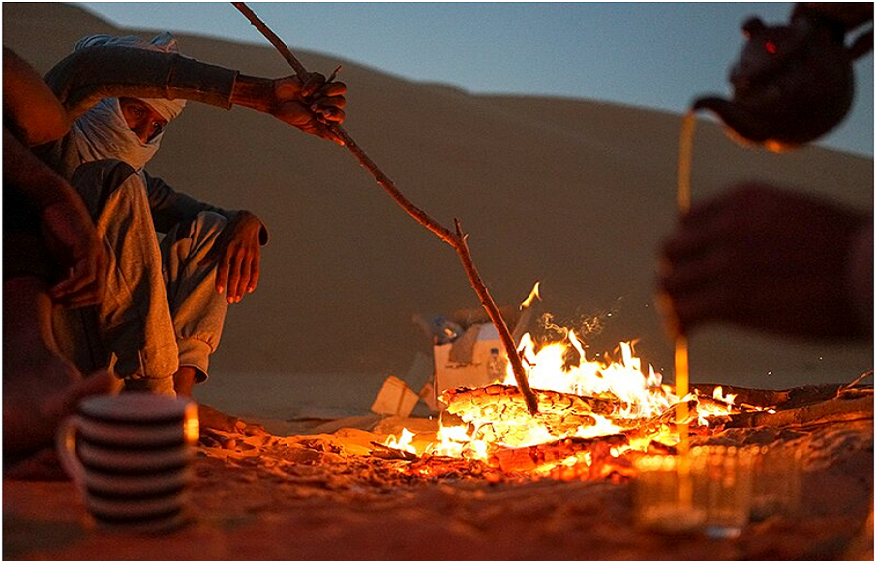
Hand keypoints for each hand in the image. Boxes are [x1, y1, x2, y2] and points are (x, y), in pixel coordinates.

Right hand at [42, 196, 107, 306]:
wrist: (57, 205)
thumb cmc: (59, 230)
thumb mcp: (63, 258)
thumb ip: (66, 274)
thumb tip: (61, 295)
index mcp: (99, 265)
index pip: (98, 294)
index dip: (80, 304)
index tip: (60, 305)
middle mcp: (103, 261)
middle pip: (99, 295)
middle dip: (77, 303)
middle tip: (57, 304)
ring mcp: (98, 255)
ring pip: (95, 288)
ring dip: (73, 297)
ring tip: (54, 297)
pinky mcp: (89, 248)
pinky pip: (85, 275)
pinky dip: (70, 287)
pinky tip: (55, 289)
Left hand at [204, 211, 262, 302]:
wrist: (247, 221)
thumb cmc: (230, 232)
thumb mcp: (219, 241)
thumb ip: (211, 254)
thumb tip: (199, 264)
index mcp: (227, 249)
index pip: (223, 267)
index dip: (222, 279)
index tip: (220, 291)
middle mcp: (238, 252)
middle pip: (235, 274)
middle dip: (233, 288)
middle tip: (230, 300)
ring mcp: (248, 254)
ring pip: (245, 274)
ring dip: (241, 288)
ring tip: (237, 298)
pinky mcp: (256, 255)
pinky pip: (255, 270)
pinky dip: (253, 281)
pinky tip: (249, 290)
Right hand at [271, 72, 346, 144]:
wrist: (276, 100)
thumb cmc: (291, 114)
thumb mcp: (309, 126)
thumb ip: (325, 132)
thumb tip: (341, 142)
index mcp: (328, 114)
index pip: (341, 115)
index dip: (335, 114)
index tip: (323, 115)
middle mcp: (328, 102)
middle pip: (342, 101)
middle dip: (327, 104)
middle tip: (313, 107)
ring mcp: (324, 89)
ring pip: (340, 88)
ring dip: (327, 93)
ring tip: (312, 98)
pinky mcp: (317, 78)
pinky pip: (323, 79)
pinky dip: (312, 86)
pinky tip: (303, 91)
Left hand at [658, 183, 868, 339]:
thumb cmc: (852, 248)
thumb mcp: (799, 213)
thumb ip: (760, 223)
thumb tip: (743, 246)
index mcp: (744, 200)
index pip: (687, 221)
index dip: (689, 247)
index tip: (695, 265)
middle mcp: (727, 226)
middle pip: (671, 252)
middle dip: (677, 272)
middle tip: (686, 293)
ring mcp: (726, 263)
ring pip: (670, 284)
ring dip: (673, 302)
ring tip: (683, 317)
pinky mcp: (731, 301)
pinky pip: (684, 314)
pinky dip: (679, 326)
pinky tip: (683, 335)